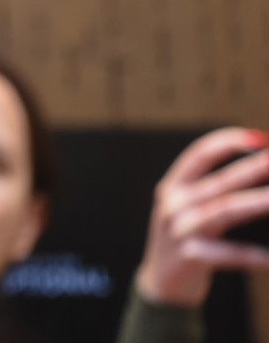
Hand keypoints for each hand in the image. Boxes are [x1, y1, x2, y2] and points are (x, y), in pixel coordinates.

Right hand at [135, 127, 268, 306]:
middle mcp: (172, 205)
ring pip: (224, 211)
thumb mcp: (184, 208)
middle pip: (219, 182)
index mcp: (171, 187)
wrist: (162, 284)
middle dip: (251, 168)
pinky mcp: (189, 258)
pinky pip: (227, 254)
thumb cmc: (184, 239)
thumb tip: (255, 165)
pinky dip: (251, 255)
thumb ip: (209, 188)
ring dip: (256, 202)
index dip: (227, 142)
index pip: (199, 154)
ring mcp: (179, 231)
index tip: (259, 138)